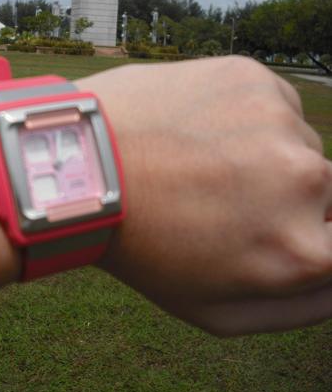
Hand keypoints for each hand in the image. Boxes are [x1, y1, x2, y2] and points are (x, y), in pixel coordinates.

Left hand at [79, 57, 331, 335]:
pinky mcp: (253, 79)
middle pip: (329, 191)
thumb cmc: (145, 247)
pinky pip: (272, 107)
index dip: (312, 234)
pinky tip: (197, 131)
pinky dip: (247, 119)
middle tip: (225, 197)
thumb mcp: (217, 311)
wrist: (85, 166)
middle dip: (286, 198)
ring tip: (201, 163)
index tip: (271, 224)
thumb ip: (299, 308)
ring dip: (266, 156)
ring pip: (300, 145)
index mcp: (302, 251)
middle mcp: (307, 182)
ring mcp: (281, 123)